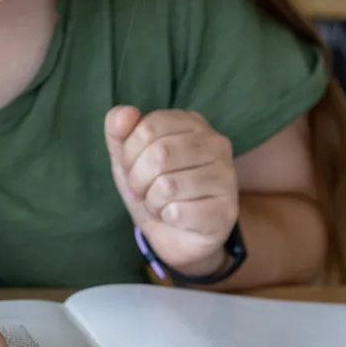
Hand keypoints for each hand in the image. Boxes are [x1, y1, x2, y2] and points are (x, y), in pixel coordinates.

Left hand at [105, 106, 238, 275]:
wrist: (175, 234)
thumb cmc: (152, 187)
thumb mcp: (127, 156)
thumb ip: (118, 129)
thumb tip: (126, 112)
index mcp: (191, 122)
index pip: (147, 128)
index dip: (129, 153)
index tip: (133, 167)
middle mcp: (216, 143)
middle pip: (159, 155)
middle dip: (138, 179)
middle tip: (144, 189)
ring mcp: (226, 176)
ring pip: (167, 186)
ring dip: (152, 200)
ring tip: (161, 202)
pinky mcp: (226, 209)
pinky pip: (178, 211)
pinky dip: (166, 217)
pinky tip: (177, 216)